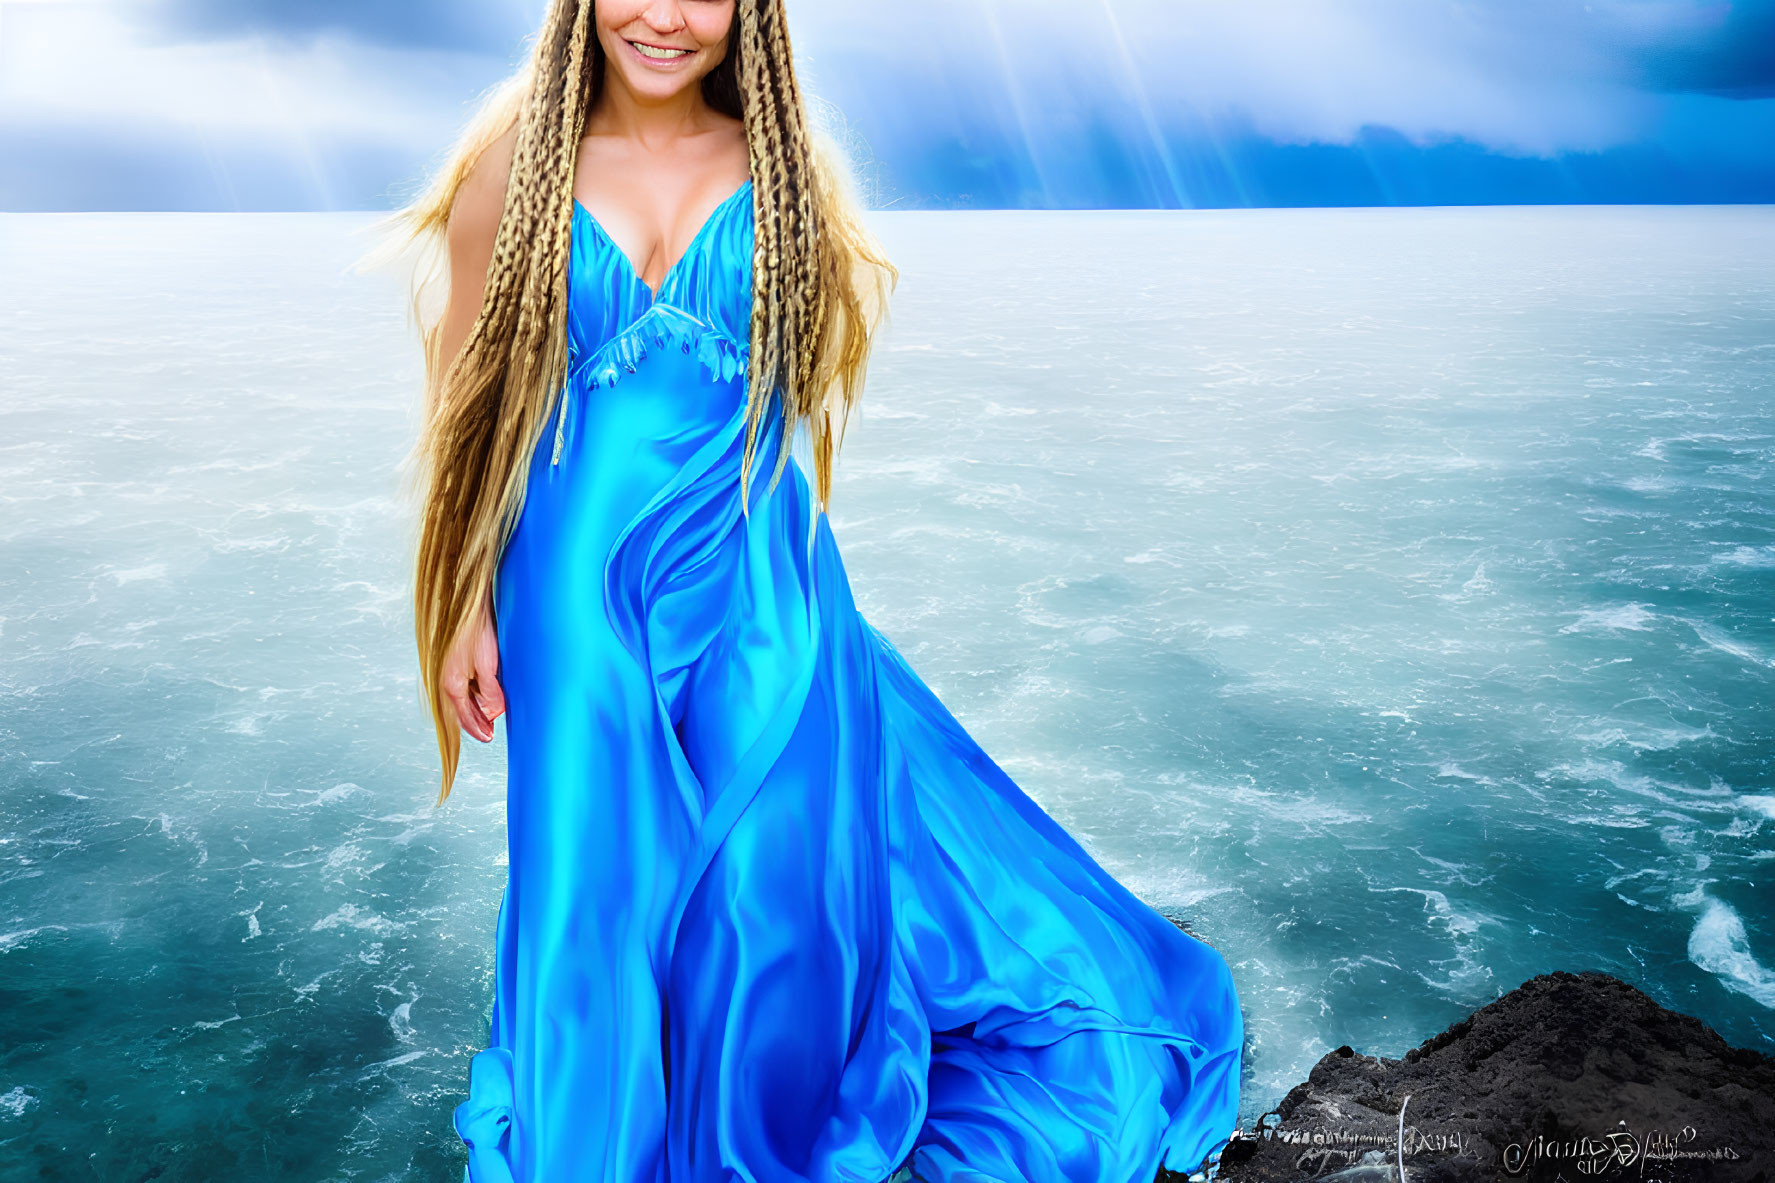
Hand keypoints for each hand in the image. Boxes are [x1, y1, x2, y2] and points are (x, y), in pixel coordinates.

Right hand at [441, 586, 504, 742]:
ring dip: (473, 707)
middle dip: (475, 721)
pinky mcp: (450, 662)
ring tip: (488, 714)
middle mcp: (445, 681)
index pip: (465, 718)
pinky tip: (482, 691)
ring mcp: (446, 671)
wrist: (464, 603)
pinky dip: (471, 692)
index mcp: (452, 686)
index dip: (478, 729)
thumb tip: (494, 712)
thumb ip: (491, 692)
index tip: (489, 737)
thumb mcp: (489, 666)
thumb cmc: (476, 631)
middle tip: (489, 731)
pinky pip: (460, 685)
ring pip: (460, 697)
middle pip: (460, 710)